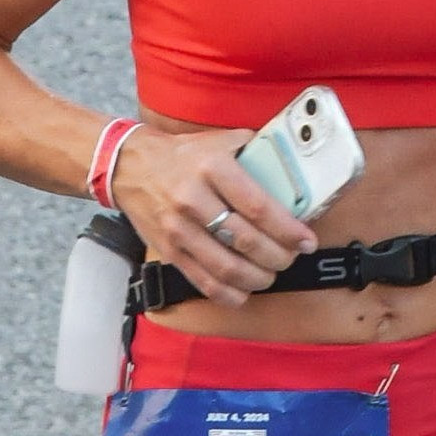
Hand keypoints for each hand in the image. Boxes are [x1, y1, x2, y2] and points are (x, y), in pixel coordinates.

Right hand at [108, 126, 317, 303]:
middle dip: (278, 257)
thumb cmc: (184, 155)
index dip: (288, 230)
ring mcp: (178, 228)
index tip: (305, 241)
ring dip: (257, 278)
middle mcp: (193, 198)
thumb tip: (296, 171)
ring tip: (271, 274)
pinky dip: (229, 293)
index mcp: (212, 167)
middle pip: (246, 241)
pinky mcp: (168, 250)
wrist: (131, 166)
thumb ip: (257, 152)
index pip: (259, 207)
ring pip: (227, 267)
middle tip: (291, 257)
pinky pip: (203, 281)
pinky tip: (244, 291)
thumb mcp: (221, 141)